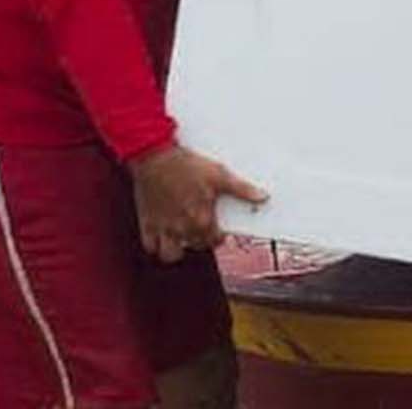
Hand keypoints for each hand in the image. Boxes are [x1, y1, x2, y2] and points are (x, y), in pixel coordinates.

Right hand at [131, 144, 266, 263]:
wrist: (154, 155)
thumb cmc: (187, 164)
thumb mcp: (219, 174)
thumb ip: (242, 189)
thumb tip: (264, 198)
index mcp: (202, 220)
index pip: (215, 241)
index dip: (218, 235)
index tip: (217, 228)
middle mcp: (183, 229)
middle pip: (196, 247)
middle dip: (200, 240)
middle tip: (200, 227)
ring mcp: (163, 228)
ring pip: (171, 255)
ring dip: (178, 249)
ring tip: (181, 236)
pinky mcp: (147, 223)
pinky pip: (150, 247)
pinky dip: (156, 245)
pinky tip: (162, 234)